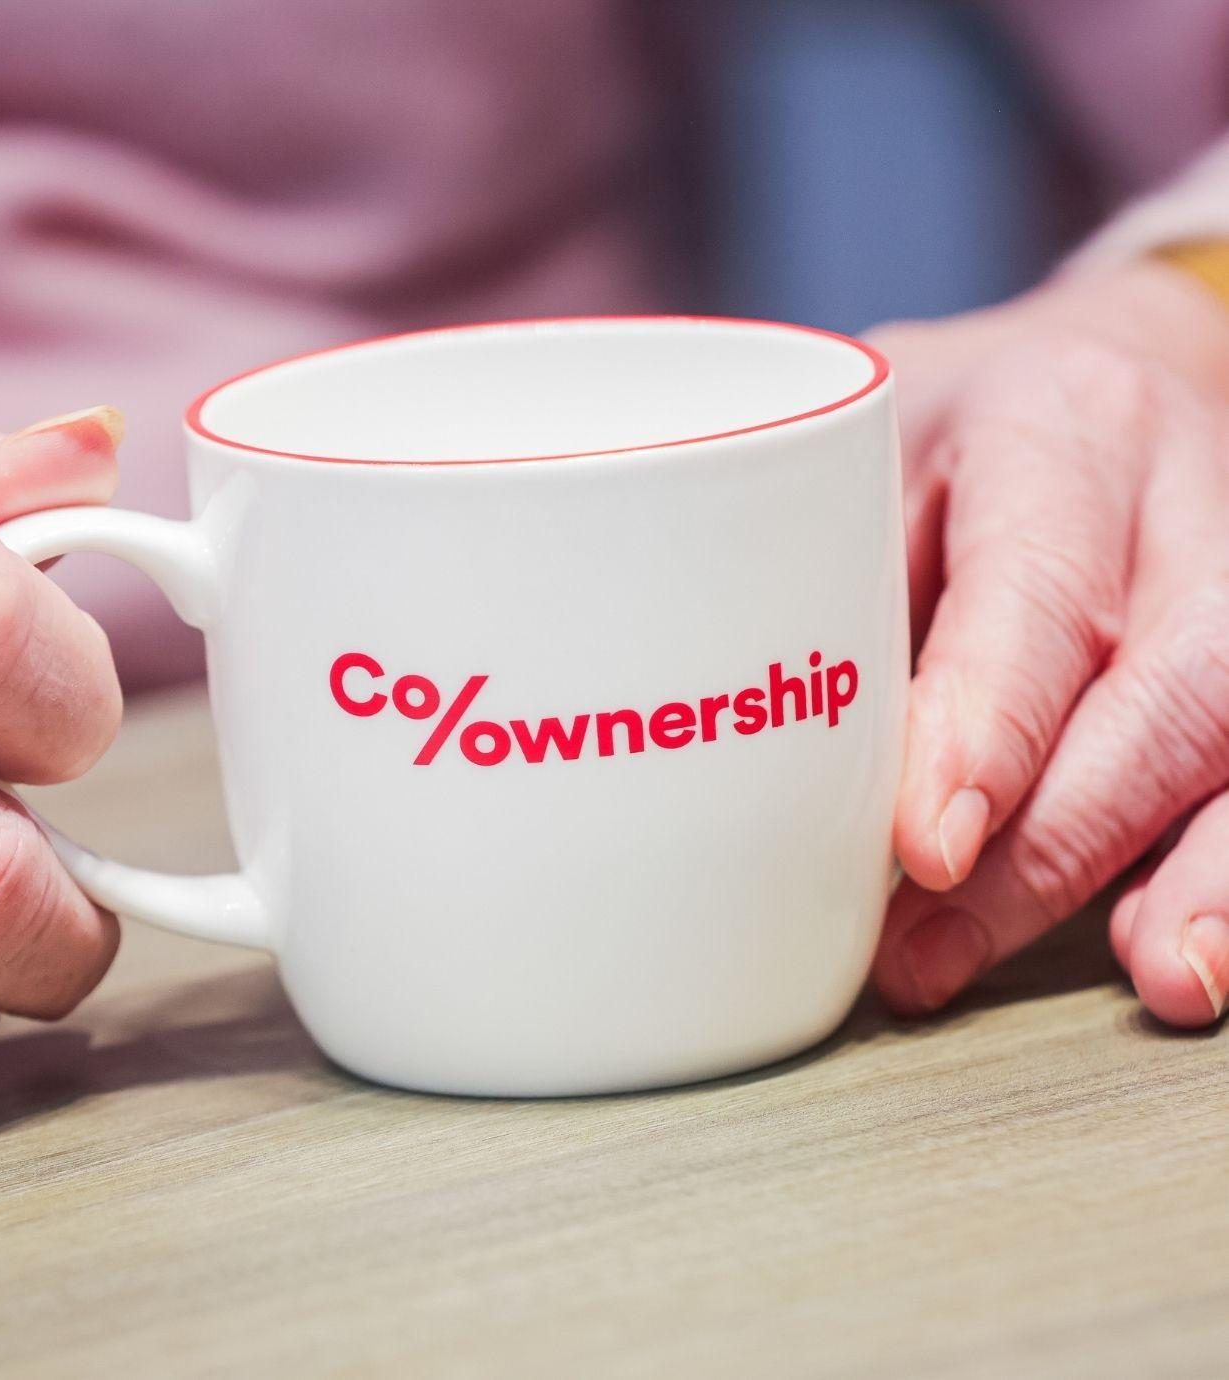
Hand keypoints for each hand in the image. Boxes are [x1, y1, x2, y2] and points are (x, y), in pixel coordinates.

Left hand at [869, 260, 1228, 1027]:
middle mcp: (1178, 488)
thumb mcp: (858, 470)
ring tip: (1160, 979)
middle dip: (1064, 840)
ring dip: (1200, 873)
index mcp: (1050, 426)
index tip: (928, 848)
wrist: (1085, 380)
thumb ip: (841, 601)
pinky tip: (1184, 945)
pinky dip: (1217, 858)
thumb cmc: (937, 440)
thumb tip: (782, 791)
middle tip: (939, 950)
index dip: (988, 729)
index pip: (1033, 592)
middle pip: (1171, 680)